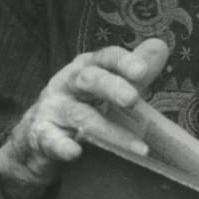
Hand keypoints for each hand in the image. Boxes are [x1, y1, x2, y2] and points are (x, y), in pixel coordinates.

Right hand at [0, 39, 170, 198]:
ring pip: (80, 116)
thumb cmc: (81, 103)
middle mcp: (67, 83)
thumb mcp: (107, 83)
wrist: (37, 135)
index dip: (123, 61)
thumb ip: (135, 70)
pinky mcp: (42, 136)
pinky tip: (75, 152)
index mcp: (87, 67)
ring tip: (138, 147)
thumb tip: (161, 47)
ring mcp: (53, 109)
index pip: (105, 58)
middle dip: (111, 87)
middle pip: (88, 79)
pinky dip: (62, 146)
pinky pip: (51, 140)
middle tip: (133, 99)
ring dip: (109, 130)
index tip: (142, 70)